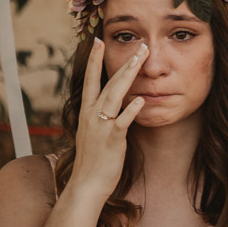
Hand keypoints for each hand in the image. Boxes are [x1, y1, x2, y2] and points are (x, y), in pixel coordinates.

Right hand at [69, 38, 148, 200]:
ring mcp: (101, 126)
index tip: (97, 41)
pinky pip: (122, 121)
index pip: (91, 80)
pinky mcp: (112, 139)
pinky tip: (140, 99)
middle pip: (108, 82)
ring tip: (141, 59)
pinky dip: (131, 110)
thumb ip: (101, 118)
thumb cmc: (93, 161)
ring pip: (115, 95)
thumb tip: (113, 107)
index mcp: (87, 112)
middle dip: (124, 62)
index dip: (94, 60)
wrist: (86, 184)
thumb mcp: (93, 134)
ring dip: (129, 75)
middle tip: (139, 45)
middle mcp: (92, 115)